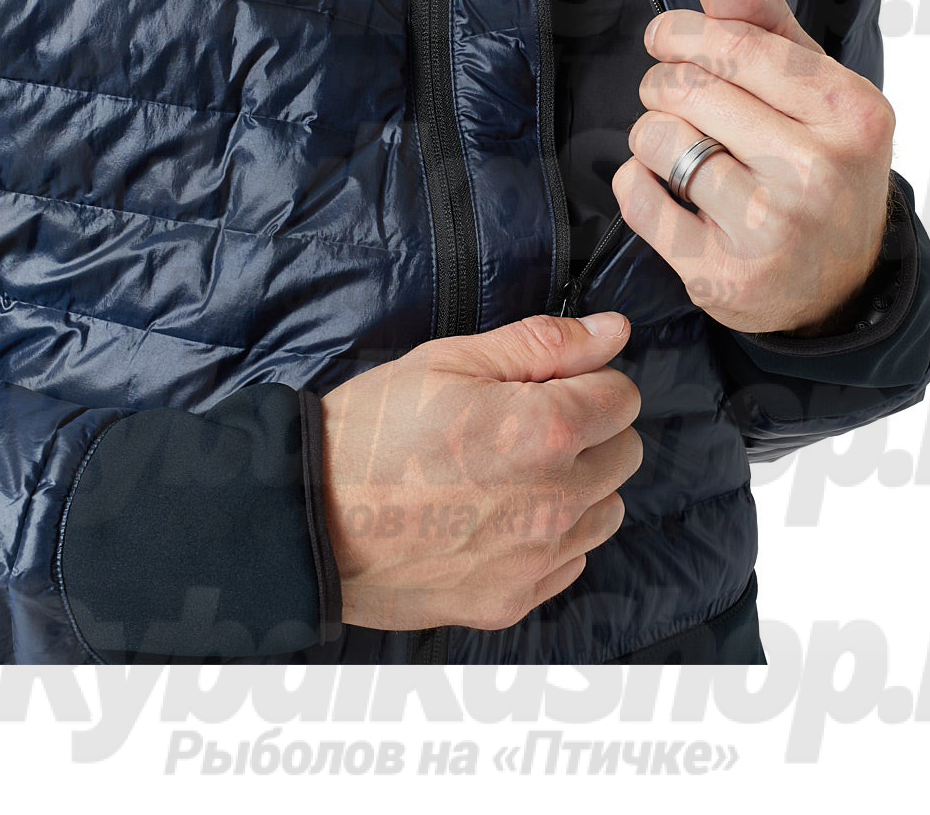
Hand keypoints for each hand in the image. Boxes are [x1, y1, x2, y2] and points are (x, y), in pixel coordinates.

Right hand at [320, 312, 641, 630]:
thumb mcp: (451, 361)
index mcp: (545, 432)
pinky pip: (570, 561)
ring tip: (512, 473)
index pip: (622, 397)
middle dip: (589, 431)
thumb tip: (615, 329)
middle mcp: (555, 502)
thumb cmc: (372, 430)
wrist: (305, 520)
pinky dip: (552, 537)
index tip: (544, 386)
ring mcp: (534, 560)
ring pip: (607, 510)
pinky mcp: (511, 601)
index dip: (585, 381)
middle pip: (625, 453)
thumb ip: (545, 344)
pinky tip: (500, 518)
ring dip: (579, 486)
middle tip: (524, 425)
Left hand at [613, 0, 894, 334]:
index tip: (665, 38)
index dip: (681, 33)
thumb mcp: (816, 91)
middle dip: (664, 84)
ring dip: (650, 135)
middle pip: (688, 88)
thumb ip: (764, 24)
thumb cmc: (821, 167)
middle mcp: (818, 172)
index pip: (735, 45)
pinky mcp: (722, 277)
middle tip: (673, 99)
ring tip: (675, 147)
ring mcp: (771, 231)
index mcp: (851, 112)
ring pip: (659, 139)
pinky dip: (634, 182)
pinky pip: (637, 197)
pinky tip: (663, 187)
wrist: (841, 283)